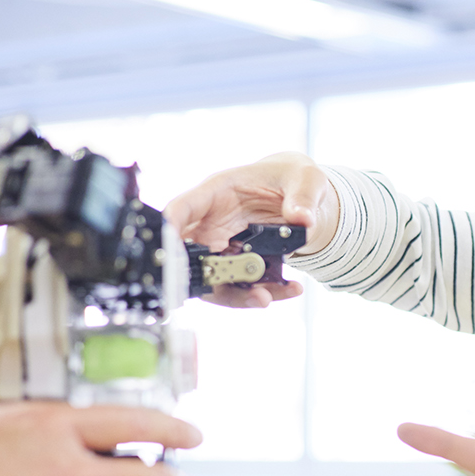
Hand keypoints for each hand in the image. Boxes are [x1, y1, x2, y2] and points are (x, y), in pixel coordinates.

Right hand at [162, 152, 337, 307]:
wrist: (302, 196)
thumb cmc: (293, 178)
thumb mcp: (306, 179)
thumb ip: (303, 197)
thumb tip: (302, 219)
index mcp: (218, 192)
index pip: (183, 208)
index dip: (170, 228)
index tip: (169, 250)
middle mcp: (212, 222)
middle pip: (192, 254)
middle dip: (206, 276)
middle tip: (230, 286)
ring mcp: (222, 246)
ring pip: (214, 279)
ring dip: (236, 294)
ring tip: (267, 297)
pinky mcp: (238, 264)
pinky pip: (241, 286)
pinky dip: (263, 293)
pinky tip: (290, 289)